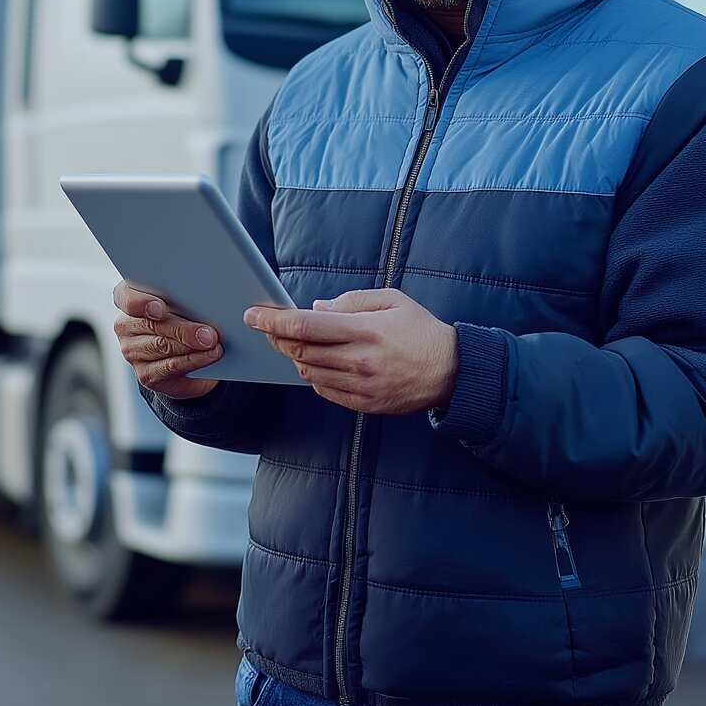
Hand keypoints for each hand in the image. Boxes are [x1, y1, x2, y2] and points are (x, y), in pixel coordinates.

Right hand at [113, 281, 222, 399]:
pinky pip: (170, 367)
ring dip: (192, 348)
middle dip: (183, 330)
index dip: (142, 303)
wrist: (177, 352)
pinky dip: (194, 362)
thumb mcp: (181, 301)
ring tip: (214, 346)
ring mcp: (132, 351)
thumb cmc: (180, 315)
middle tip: (209, 334)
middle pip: (152, 325)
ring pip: (163, 347)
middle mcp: (126, 326)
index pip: (127, 298)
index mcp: (129, 299)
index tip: (161, 310)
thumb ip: (185, 298)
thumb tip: (208, 304)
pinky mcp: (145, 374)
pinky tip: (209, 357)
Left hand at [244, 288, 457, 414]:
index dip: (273, 320)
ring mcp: (361, 387)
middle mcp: (360, 361)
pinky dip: (314, 375)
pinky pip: (325, 391)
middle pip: (300, 350)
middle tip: (268, 326)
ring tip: (297, 342)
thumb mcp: (391, 301)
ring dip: (295, 356)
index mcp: (365, 331)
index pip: (305, 326)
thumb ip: (350, 302)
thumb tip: (316, 309)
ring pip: (308, 372)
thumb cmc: (420, 330)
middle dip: (277, 337)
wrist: (451, 371)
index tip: (254, 314)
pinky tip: (320, 362)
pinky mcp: (364, 405)